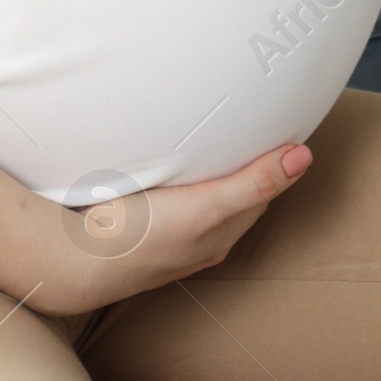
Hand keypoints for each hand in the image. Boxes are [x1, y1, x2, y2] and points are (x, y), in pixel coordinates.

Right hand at [16, 142, 313, 316]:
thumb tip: (304, 156)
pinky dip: (177, 178)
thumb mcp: (207, 207)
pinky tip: (164, 162)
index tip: (276, 124)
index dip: (271, 160)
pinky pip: (170, 197)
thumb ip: (254, 182)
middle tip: (246, 120)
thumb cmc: (142, 236)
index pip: (260, 192)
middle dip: (243, 162)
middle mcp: (198, 240)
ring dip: (208, 170)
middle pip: (232, 194)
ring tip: (208, 135)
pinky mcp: (138, 224)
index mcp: (220, 235)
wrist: (75, 261)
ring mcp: (167, 235)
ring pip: (200, 195)